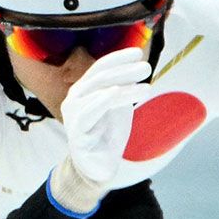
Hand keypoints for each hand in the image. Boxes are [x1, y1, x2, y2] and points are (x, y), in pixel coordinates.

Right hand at [55, 47, 150, 203]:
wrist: (98, 167)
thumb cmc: (107, 134)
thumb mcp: (119, 106)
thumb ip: (123, 88)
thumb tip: (138, 65)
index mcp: (84, 89)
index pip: (100, 67)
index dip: (118, 58)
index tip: (139, 52)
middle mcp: (74, 99)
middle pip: (99, 77)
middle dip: (124, 70)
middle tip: (146, 67)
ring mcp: (72, 115)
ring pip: (96, 92)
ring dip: (122, 85)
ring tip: (145, 84)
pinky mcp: (76, 133)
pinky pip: (86, 113)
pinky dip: (100, 100)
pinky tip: (116, 93)